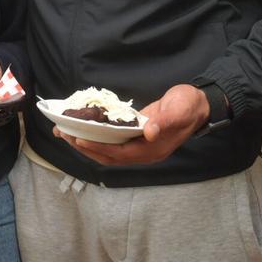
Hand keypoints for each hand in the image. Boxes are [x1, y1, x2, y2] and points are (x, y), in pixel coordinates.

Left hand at [55, 84, 207, 164]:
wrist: (199, 105)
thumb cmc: (188, 106)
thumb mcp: (179, 109)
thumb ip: (165, 120)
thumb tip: (150, 132)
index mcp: (152, 150)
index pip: (119, 154)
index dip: (98, 148)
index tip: (78, 139)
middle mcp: (144, 153)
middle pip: (108, 156)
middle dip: (85, 147)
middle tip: (63, 135)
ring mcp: (140, 147)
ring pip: (108, 151)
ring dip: (87, 143)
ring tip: (66, 133)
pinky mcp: (136, 138)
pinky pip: (112, 142)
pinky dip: (96, 137)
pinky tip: (84, 128)